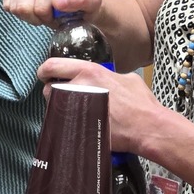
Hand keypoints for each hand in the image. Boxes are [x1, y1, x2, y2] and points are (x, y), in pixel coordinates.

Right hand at [3, 0, 102, 25]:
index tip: (59, 14)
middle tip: (51, 14)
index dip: (49, 17)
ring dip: (29, 16)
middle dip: (37, 17)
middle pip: (23, 7)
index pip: (39, 6)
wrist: (77, 4)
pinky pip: (7, 5)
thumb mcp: (92, 2)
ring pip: (14, 7)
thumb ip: (79, 0)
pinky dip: (20, 13)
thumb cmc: (84, 3)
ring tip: (43, 11)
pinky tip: (33, 8)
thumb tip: (58, 1)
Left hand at [37, 55, 160, 156]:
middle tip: (62, 99)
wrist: (148, 127)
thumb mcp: (126, 78)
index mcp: (90, 71)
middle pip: (49, 89)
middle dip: (52, 94)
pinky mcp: (78, 126)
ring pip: (54, 108)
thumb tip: (101, 79)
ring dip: (59, 110)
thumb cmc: (141, 103)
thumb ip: (107, 75)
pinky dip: (65, 123)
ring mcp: (76, 107)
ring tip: (74, 114)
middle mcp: (79, 86)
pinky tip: (77, 125)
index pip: (53, 65)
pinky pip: (62, 123)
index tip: (45, 76)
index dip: (44, 71)